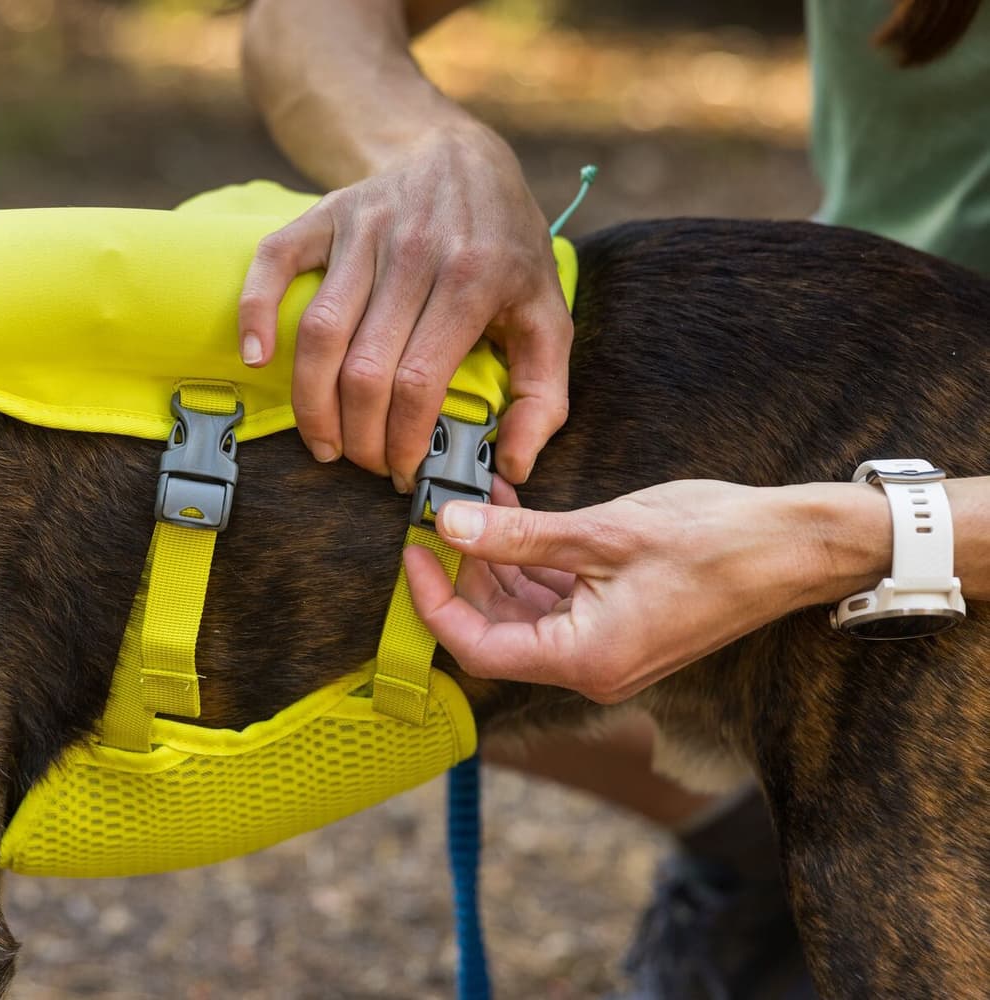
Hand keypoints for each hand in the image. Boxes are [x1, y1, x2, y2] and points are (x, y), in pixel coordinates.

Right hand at [237, 124, 571, 487]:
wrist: (463, 157)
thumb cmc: (505, 249)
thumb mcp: (547, 313)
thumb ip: (543, 397)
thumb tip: (512, 472)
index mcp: (475, 278)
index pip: (420, 382)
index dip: (404, 440)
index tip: (403, 471)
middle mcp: (416, 250)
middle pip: (365, 369)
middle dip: (358, 436)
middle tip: (364, 462)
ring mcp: (365, 229)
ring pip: (319, 332)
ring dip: (311, 402)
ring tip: (322, 442)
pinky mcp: (325, 214)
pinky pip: (275, 263)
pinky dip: (255, 311)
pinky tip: (256, 357)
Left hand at [404, 479, 891, 702]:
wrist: (797, 546)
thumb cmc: (715, 542)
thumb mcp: (602, 532)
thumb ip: (519, 536)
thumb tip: (448, 526)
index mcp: (583, 660)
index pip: (477, 648)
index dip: (434, 602)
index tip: (413, 552)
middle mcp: (590, 666)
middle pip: (496, 629)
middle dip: (463, 573)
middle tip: (440, 516)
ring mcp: (607, 646)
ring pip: (524, 609)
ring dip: (496, 558)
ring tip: (475, 499)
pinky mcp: (620, 622)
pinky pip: (558, 596)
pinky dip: (531, 558)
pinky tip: (514, 508)